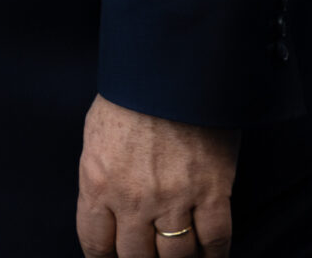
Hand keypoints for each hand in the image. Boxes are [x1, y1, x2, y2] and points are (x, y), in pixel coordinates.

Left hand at [77, 95, 238, 257]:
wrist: (170, 71)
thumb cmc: (130, 96)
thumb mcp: (96, 137)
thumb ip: (100, 177)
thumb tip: (105, 208)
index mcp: (98, 183)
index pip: (95, 242)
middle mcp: (133, 199)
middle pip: (136, 257)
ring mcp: (174, 198)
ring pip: (176, 256)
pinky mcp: (212, 192)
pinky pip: (216, 240)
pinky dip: (215, 256)